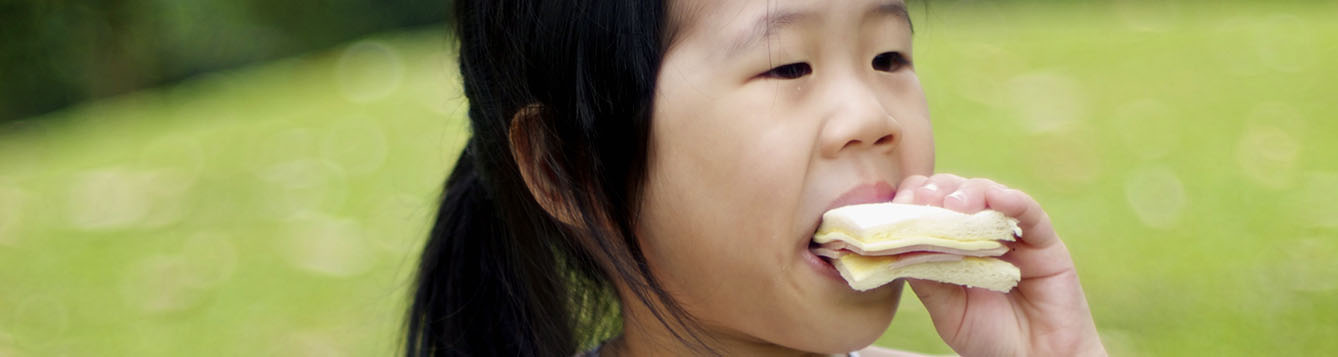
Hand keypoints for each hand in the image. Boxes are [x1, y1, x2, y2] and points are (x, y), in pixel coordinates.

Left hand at [890, 174, 1105, 356]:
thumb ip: (925, 277)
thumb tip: (894, 247)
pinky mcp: (1045, 241)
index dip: (913, 200)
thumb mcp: (947, 308)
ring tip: (950, 205)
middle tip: (920, 200)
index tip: (897, 205)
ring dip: (967, 193)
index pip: (930, 208)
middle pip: (955, 193)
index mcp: (953, 245)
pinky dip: (1011, 200)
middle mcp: (981, 233)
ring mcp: (1013, 234)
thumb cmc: (990, 337)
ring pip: (988, 194)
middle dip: (935, 191)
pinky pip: (1029, 211)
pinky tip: (997, 198)